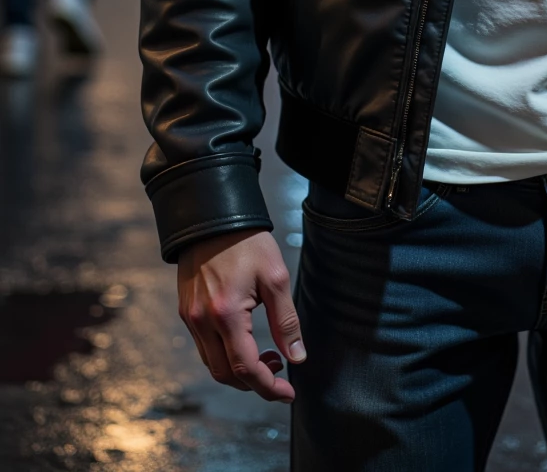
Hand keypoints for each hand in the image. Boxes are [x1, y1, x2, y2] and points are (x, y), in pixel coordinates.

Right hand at [177, 229, 305, 402]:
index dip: (268, 387)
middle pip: (225, 374)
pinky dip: (225, 355)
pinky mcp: (186, 311)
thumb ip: (286, 320)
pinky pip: (204, 347)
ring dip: (239, 371)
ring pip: (212, 364)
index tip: (288, 393)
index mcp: (226, 314)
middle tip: (280, 371)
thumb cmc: (247, 242)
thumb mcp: (275, 277)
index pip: (245, 368)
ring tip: (268, 356)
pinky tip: (245, 341)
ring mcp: (191, 318)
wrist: (213, 217)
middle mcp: (202, 321)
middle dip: (255, 382)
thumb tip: (297, 357)